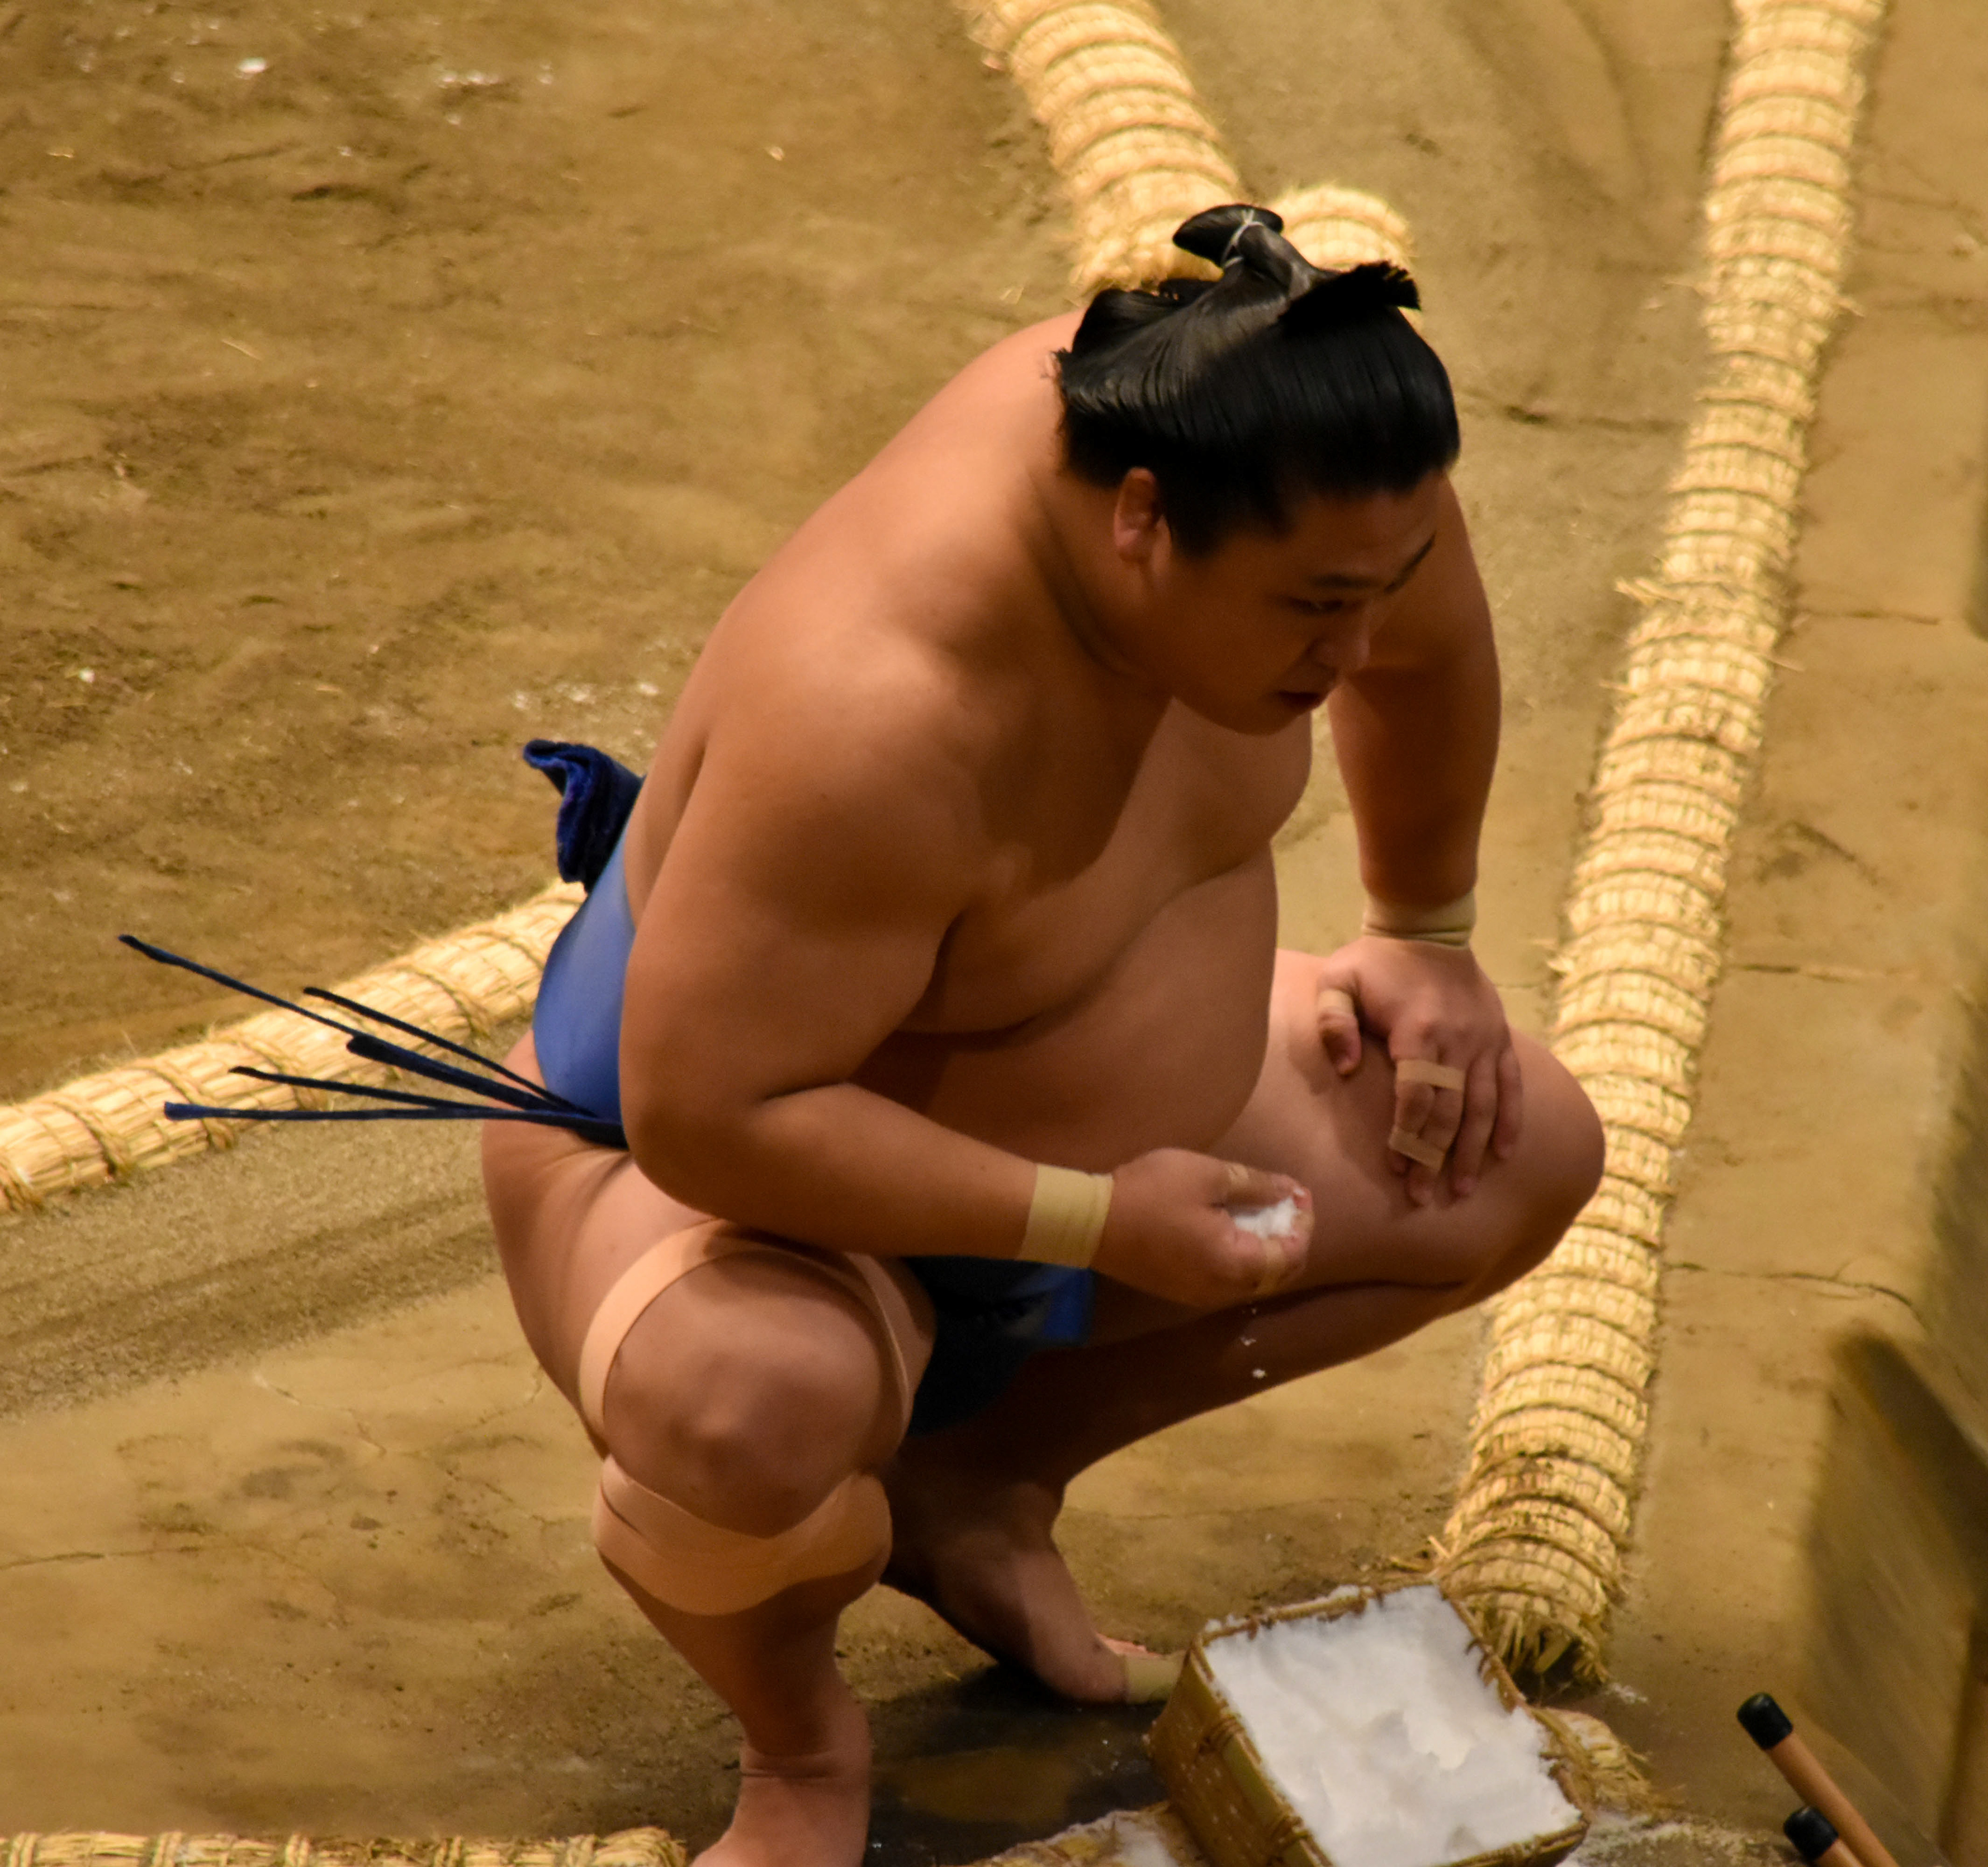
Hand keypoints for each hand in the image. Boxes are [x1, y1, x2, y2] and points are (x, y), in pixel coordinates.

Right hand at [1093, 1149, 1311, 1308]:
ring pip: (1252, 1278)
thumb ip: (1256, 1186)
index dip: (1302, 1223)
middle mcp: (1224, 1289)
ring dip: (1266, 1248)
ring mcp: (1201, 1294)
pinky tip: (1232, 1229)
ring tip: (1262, 1212)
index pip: (1291, 1254)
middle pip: (1276, 1273)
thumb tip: (1291, 1191)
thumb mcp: (1209, 1177)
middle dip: (1289, 1237)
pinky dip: (1242, 1256)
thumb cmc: (1152, 1193)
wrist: (1092, 1222)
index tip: (1300, 1193)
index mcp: (1236, 1264)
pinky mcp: (1182, 1290)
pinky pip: (1228, 1279)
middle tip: (1286, 1203)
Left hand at [1314, 936, 1521, 1204]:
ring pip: (1483, 1106)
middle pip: (1449, 1111)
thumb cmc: (1374, 960)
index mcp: (1418, 1029)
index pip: (1416, 1096)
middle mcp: (1458, 1039)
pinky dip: (1509, 1119)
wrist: (1427, 927)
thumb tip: (1345, 1068)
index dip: (1407, 1136)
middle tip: (1424, 1196)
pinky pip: (1510, 1085)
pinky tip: (1504, 1154)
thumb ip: (1333, 1021)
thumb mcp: (1339, 978)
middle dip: (1435, 1157)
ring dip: (1472, 1150)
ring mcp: (1484, 1040)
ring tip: (1461, 1189)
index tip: (1398, 1170)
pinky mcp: (1499, 1037)